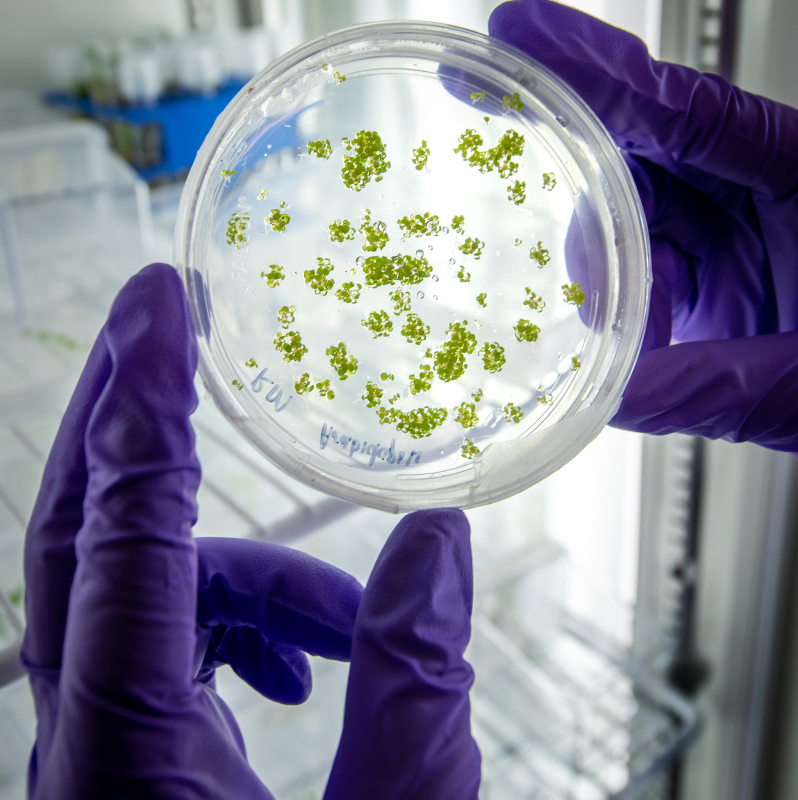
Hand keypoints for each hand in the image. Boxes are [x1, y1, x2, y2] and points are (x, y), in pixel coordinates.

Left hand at [21, 263, 479, 797]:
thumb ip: (419, 685)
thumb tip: (435, 538)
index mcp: (125, 757)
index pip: (121, 532)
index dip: (144, 402)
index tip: (160, 302)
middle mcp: (84, 740)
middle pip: (77, 529)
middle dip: (125, 413)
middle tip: (169, 323)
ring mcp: (100, 743)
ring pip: (157, 592)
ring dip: (258, 581)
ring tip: (348, 635)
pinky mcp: (132, 749)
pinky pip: (174, 638)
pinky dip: (245, 624)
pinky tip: (302, 668)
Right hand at [490, 0, 797, 450]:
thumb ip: (722, 384)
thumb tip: (620, 399)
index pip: (686, 110)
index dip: (597, 71)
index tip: (518, 34)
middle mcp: (759, 187)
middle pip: (643, 154)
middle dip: (588, 195)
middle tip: (555, 233)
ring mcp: (732, 229)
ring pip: (632, 217)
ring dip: (612, 276)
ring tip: (628, 333)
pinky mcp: (711, 269)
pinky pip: (646, 265)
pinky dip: (628, 305)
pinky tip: (638, 341)